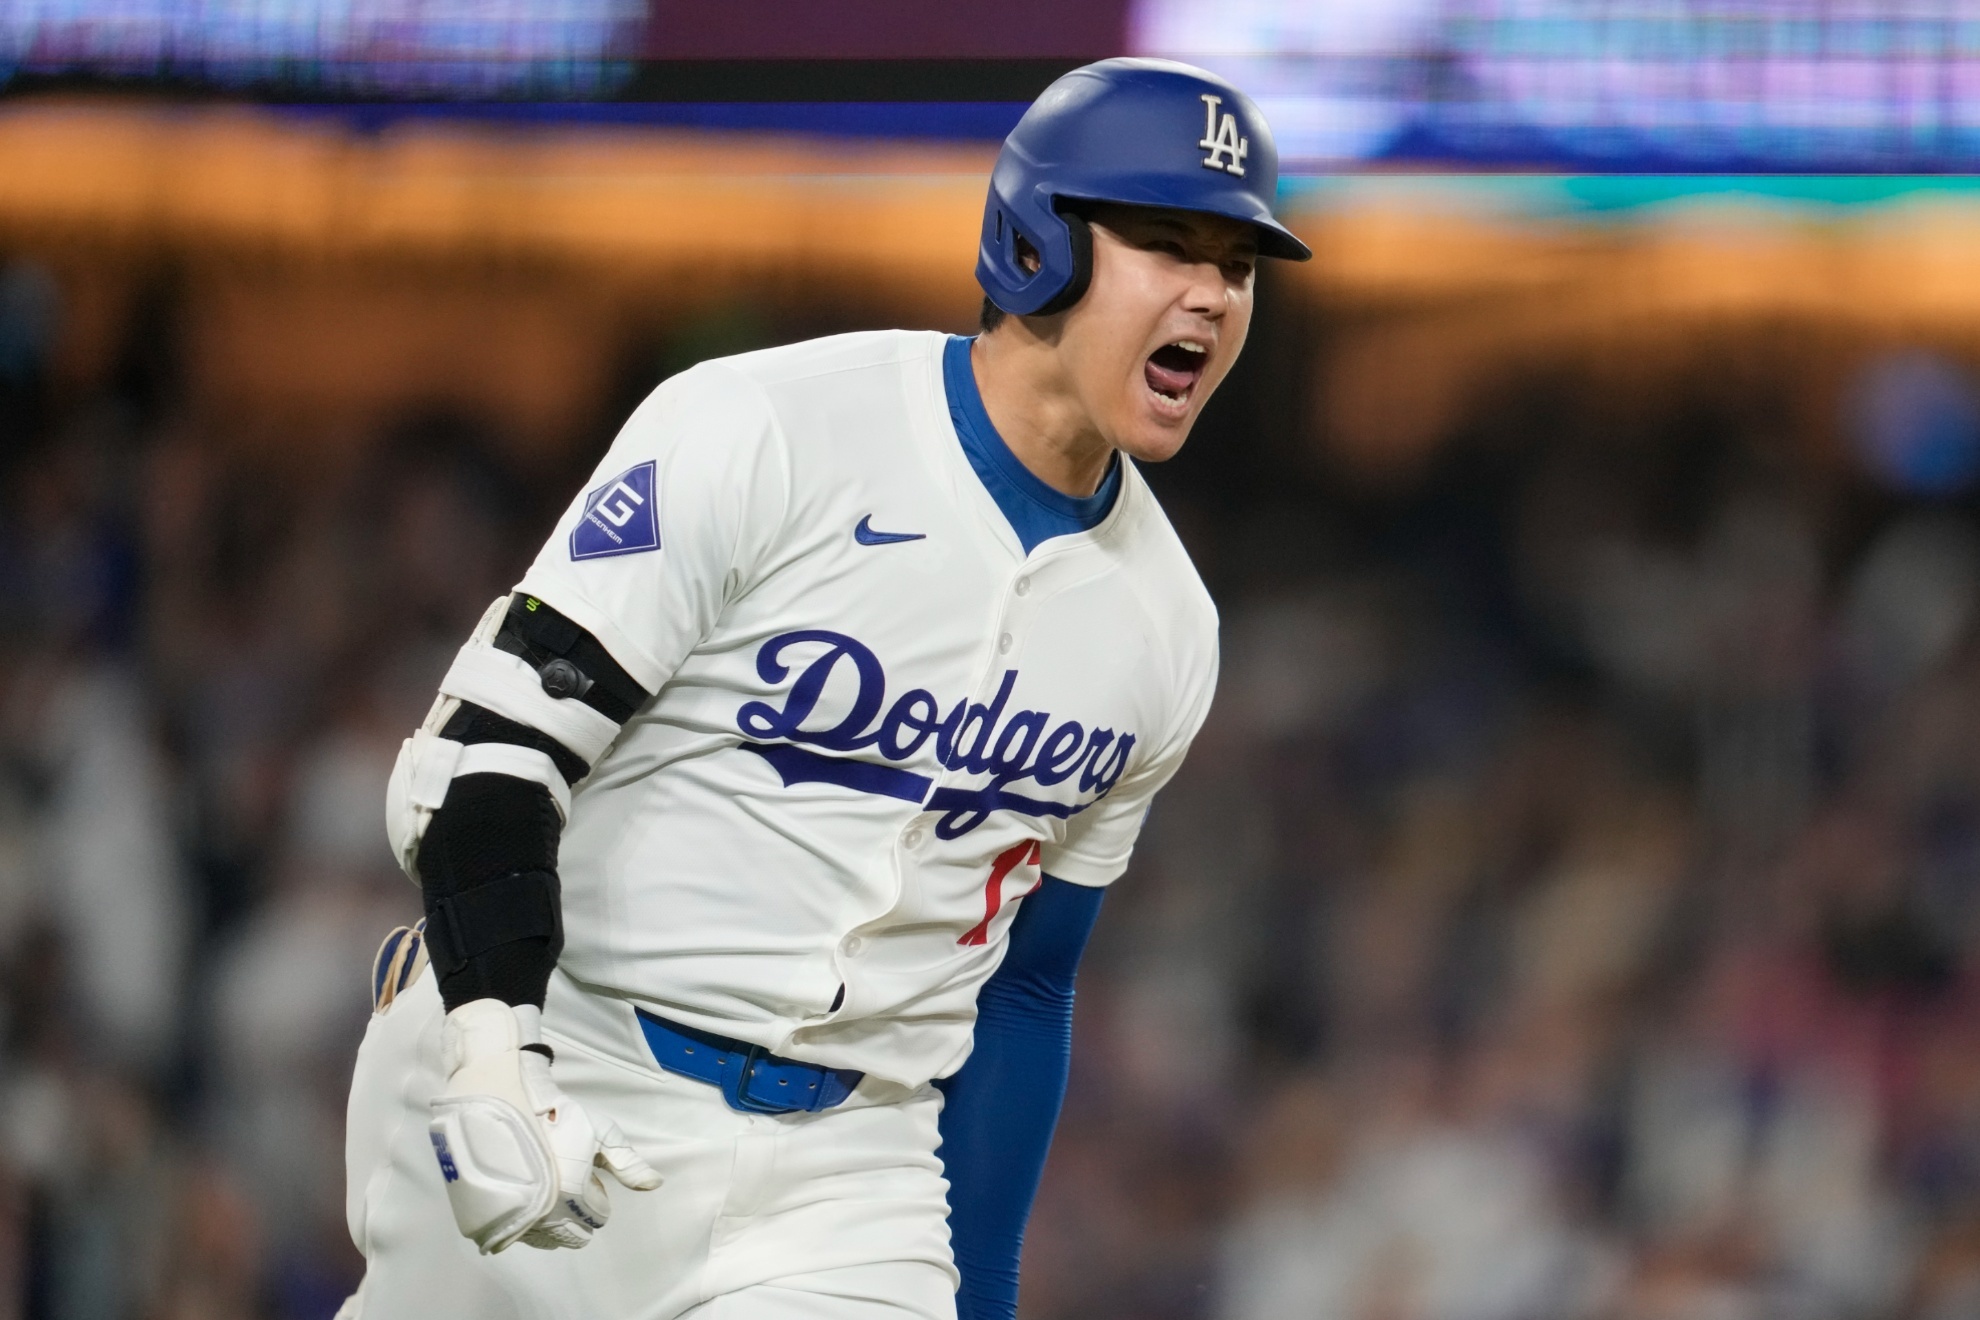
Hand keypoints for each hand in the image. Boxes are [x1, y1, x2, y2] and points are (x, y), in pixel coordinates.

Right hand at [427, 999, 661, 1253]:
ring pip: (543, 1238)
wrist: (506, 1101)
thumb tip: (655, 1185)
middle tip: (565, 1179)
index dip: (596, 1195)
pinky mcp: (489, 1218)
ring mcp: (513, 1219)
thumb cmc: (559, 1115)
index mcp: (572, 1198)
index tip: (584, 1173)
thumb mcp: (600, 1132)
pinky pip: (515, 1235)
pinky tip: (524, 1194)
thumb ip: (627, 1163)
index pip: (597, 1219)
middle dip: (575, 1212)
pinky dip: (523, 1222)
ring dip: (549, 1220)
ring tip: (545, 1185)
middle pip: (571, 1235)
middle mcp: (542, 1217)